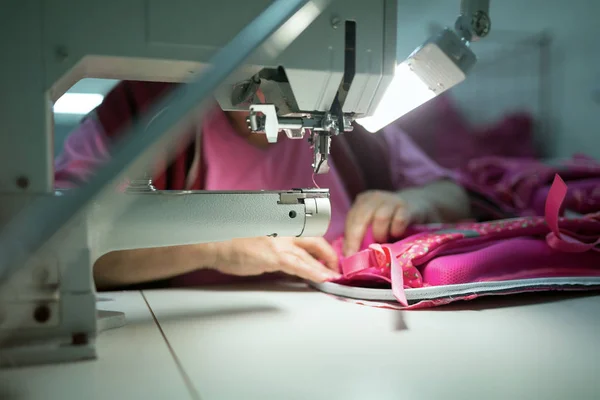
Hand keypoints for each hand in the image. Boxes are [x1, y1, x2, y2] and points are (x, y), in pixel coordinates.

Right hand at [213, 236, 340, 281]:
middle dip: (328, 255)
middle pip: (315, 241)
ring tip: (333, 277)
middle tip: (335, 267)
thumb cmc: (231, 241)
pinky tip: (321, 278)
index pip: (307, 233)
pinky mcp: (274, 256)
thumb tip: (285, 256)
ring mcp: (279, 243)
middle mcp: (283, 230)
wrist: (214, 244)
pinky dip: (313, 272)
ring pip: (309, 255)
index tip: (326, 255)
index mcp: (280, 225)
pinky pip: (299, 266)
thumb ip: (274, 244)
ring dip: (324, 268)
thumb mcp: (258, 237)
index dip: (320, 246)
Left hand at [344, 190, 426, 255]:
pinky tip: (398, 234)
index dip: (348, 240)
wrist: (420, 204)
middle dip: (357, 239)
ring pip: (380, 218)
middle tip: (361, 257)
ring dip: (381, 234)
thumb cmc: (392, 220)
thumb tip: (350, 259)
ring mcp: (392, 200)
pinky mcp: (408, 207)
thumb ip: (362, 236)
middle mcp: (375, 198)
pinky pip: (399, 220)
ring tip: (385, 241)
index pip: (351, 220)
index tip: (348, 258)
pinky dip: (396, 230)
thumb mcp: (374, 224)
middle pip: (361, 217)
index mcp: (363, 202)